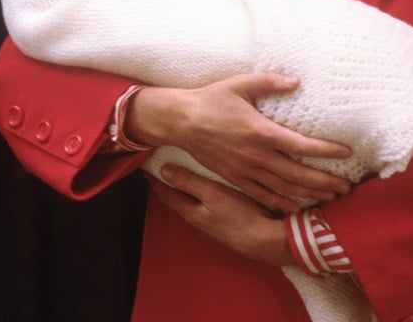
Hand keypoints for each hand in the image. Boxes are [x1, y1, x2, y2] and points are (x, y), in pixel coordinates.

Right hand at [126, 71, 351, 212]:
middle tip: (347, 187)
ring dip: (309, 194)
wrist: (180, 121)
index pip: (302, 145)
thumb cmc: (211, 100)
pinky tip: (297, 206)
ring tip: (331, 197)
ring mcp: (245, 170)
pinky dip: (282, 203)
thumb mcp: (240, 84)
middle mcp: (256, 155)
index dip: (327, 150)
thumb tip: (297, 79)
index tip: (346, 152)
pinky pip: (263, 195)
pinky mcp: (235, 178)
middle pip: (298, 174)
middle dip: (325, 181)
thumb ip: (270, 82)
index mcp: (261, 131)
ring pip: (284, 188)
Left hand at [148, 163, 294, 265]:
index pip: (166, 195)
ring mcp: (211, 230)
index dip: (155, 182)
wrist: (266, 241)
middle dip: (169, 189)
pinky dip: (202, 204)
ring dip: (186, 197)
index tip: (146, 170)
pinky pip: (207, 215)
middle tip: (162, 175)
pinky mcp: (225, 232)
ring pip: (192, 210)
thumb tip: (164, 171)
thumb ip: (188, 182)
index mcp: (190, 213)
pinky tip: (210, 200)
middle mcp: (197, 223)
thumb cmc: (240, 214)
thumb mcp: (212, 192)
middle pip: (178, 203)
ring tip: (184, 184)